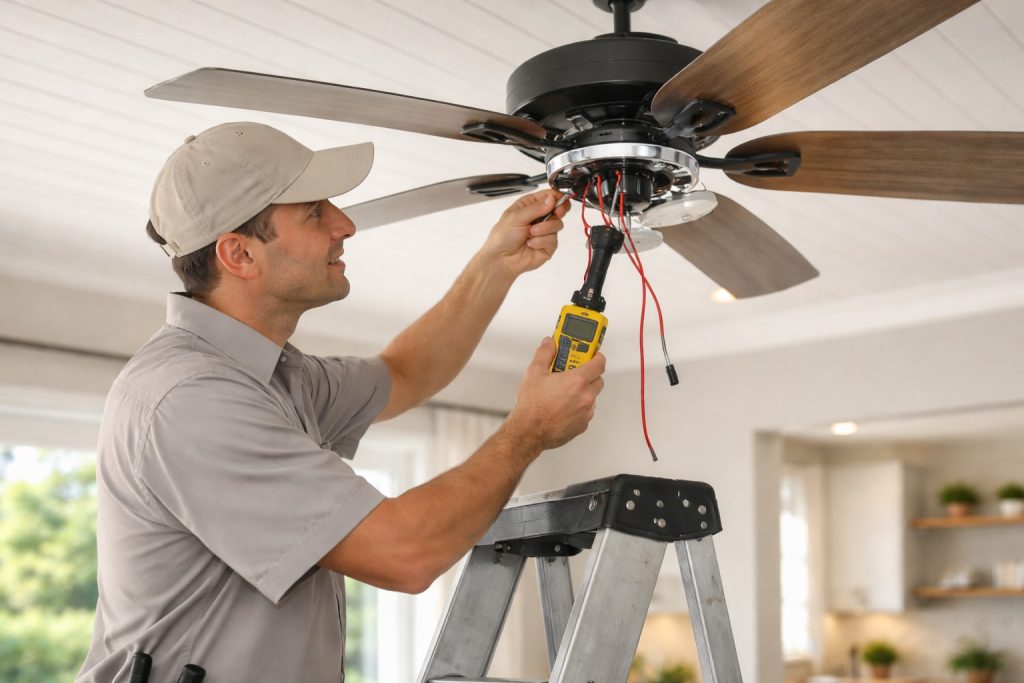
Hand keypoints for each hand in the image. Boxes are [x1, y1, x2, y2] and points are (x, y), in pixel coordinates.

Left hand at [480, 190, 569, 278]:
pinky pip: (553, 240)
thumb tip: (552, 199)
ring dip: (544, 229)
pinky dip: (541, 241)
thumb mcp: (516, 216)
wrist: (501, 259)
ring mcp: (545, 232)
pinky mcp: (548, 246)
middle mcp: (539, 217)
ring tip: (530, 233)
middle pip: (559, 209)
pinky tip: (531, 244)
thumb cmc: (503, 237)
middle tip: (555, 212)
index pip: (549, 196)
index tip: (561, 198)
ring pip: (558, 224)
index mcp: (530, 205)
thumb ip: (536, 208)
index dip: (557, 196)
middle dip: (557, 211)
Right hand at [505, 337, 605, 453]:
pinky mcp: (582, 425)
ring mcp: (586, 413)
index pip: (599, 363)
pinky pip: (586, 412)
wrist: (528, 432)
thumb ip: (544, 353)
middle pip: (598, 380)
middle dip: (589, 375)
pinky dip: (579, 407)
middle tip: (574, 373)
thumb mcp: (534, 373)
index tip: (592, 354)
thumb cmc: (532, 407)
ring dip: (583, 392)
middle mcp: (586, 397)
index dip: (596, 356)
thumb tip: (549, 343)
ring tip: (564, 392)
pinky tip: (563, 406)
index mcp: (577, 381)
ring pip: (592, 397)